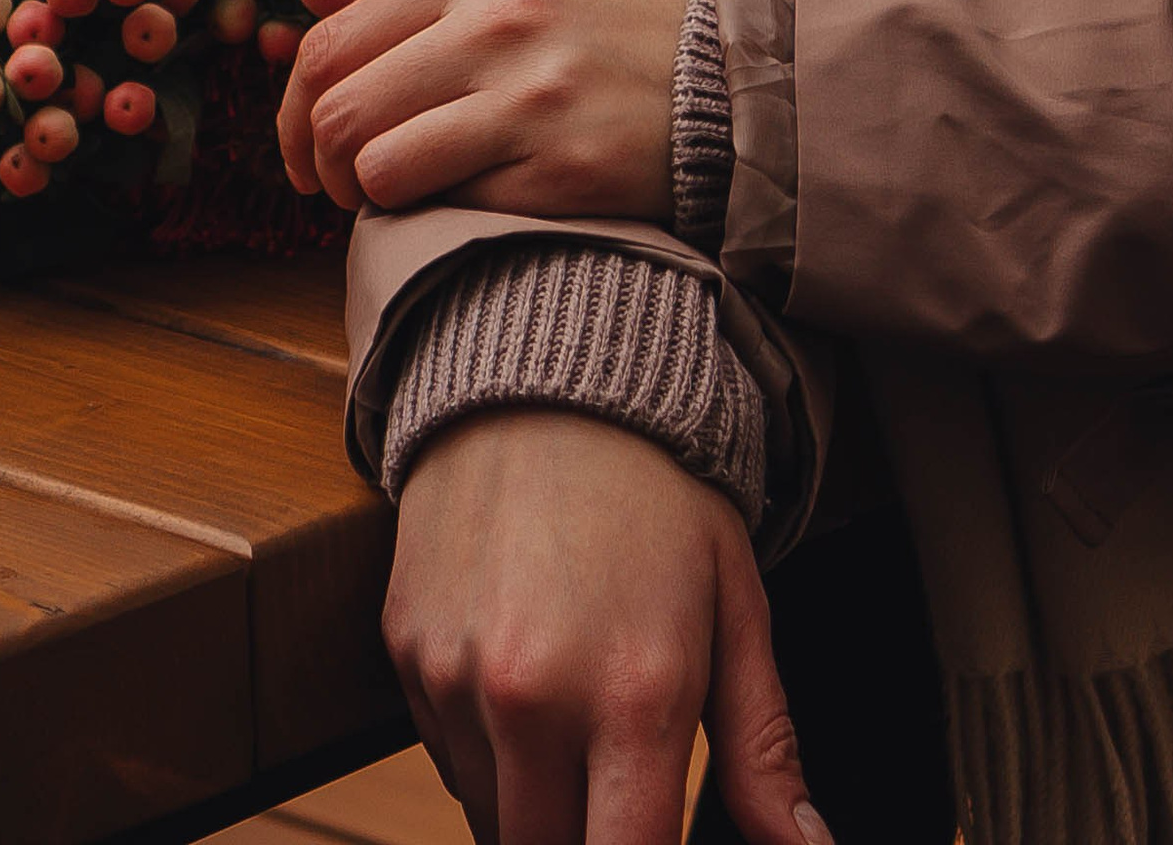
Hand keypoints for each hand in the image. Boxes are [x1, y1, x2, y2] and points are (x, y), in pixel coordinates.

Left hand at [278, 0, 685, 221]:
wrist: (731, 80)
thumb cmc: (605, 29)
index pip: (330, 43)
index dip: (296, 110)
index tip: (309, 148)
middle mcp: (498, 21)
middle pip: (339, 109)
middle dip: (319, 165)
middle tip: (342, 189)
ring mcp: (531, 95)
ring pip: (376, 165)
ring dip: (369, 198)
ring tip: (397, 198)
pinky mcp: (562, 167)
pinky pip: (448, 206)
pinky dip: (438, 216)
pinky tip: (467, 202)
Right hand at [389, 410, 826, 844]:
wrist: (549, 374)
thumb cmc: (659, 491)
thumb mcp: (737, 605)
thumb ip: (765, 749)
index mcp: (636, 696)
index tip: (651, 837)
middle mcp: (534, 700)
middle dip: (589, 837)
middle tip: (621, 783)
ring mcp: (458, 680)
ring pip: (492, 821)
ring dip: (535, 801)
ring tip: (576, 710)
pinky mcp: (407, 654)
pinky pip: (446, 759)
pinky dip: (485, 750)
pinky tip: (522, 673)